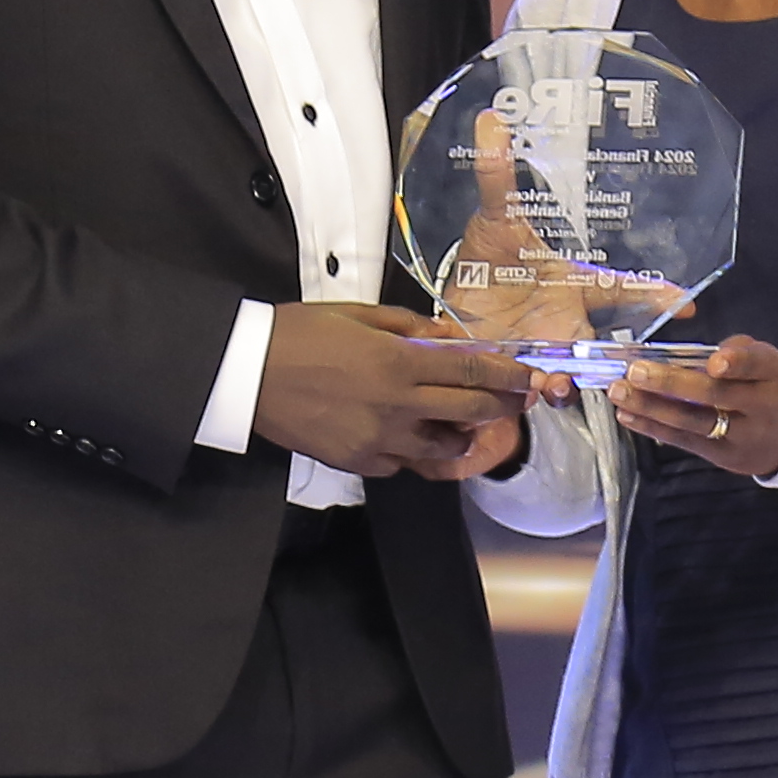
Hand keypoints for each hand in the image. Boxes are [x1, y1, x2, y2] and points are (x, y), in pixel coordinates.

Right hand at [256, 298, 531, 478]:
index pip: (474, 373)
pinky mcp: (358, 461)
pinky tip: (408, 434)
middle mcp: (397, 405)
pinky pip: (402, 462)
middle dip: (502, 408)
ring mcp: (379, 439)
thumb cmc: (299, 334)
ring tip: (460, 423)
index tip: (528, 377)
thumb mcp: (359, 315)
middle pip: (471, 413)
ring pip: (442, 447)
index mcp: (400, 362)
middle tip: (515, 402)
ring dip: (459, 435)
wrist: (248, 372)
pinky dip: (413, 449)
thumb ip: (411, 327)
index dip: (509, 376)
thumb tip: (450, 335)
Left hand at [613, 334, 777, 482]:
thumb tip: (692, 354)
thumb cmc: (766, 389)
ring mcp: (741, 435)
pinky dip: (653, 426)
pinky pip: (684, 440)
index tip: (714, 361)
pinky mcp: (722, 456)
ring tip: (621, 392)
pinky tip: (629, 414)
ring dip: (651, 406)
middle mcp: (760, 406)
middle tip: (637, 372)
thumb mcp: (764, 362)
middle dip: (672, 383)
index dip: (736, 362)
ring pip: (693, 421)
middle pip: (716, 396)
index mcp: (772, 374)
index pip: (758, 364)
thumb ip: (734, 351)